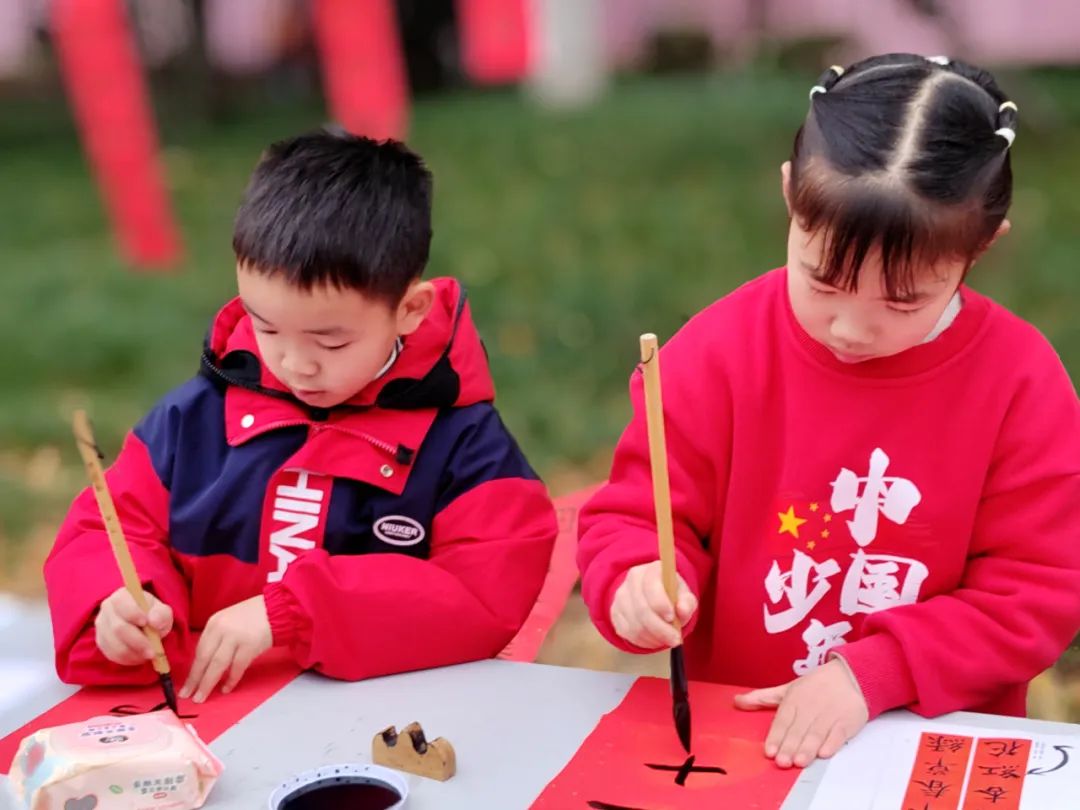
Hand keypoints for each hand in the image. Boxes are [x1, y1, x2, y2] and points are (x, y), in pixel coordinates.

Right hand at [95, 587, 173, 666]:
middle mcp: (107, 609)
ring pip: (114, 644)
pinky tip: (140, 657)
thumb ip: (161, 614)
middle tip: (153, 651)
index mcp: (122, 596)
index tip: (146, 622)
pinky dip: (128, 658)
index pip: (121, 602)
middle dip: (137, 641)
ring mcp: (102, 626)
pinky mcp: (101, 642)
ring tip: (149, 654)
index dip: (133, 613)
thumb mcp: (163, 611)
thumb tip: (153, 621)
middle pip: (118, 628)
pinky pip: (112, 654)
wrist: (145, 625)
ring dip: (134, 653)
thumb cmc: (154, 615)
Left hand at [179, 596, 271, 702]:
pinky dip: (231, 679)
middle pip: (204, 658)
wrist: (277, 608)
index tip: (187, 683)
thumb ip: (218, 638)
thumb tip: (207, 662)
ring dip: (208, 683)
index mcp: (214, 623)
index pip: (199, 650)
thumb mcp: (229, 621)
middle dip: (195, 679)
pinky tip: (226, 689)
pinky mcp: (250, 645)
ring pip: (217, 665)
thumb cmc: (253, 616)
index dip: (192, 669)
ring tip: (201, 697)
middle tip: (187, 695)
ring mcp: (235, 637)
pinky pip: (237, 667)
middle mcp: (222, 629)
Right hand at [610, 560, 697, 648]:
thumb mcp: (684, 595)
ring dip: (654, 637)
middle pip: (642, 609)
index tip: (672, 618)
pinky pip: (627, 632)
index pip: (651, 586)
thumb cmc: (671, 595)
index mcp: (651, 570)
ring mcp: (620, 597)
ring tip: (667, 640)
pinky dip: (644, 641)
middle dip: (660, 629)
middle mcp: (632, 580)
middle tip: (675, 640)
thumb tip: (682, 610)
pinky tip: (655, 640)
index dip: (660, 604)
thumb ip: (687, 602)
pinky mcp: (615, 613)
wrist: (652, 596)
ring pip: (635, 624)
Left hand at [734, 658, 868, 767]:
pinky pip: (839, 733)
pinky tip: (824, 753)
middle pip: (799, 730)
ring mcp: (829, 714)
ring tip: (799, 761)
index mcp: (794, 698)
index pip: (783, 720)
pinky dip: (832, 743)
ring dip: (808, 748)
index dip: (776, 736)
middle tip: (782, 762)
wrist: (850, 675)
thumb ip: (762, 698)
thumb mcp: (787, 688)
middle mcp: (810, 707)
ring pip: (817, 733)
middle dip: (790, 746)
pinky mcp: (847, 720)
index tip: (770, 751)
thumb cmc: (816, 685)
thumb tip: (737, 701)